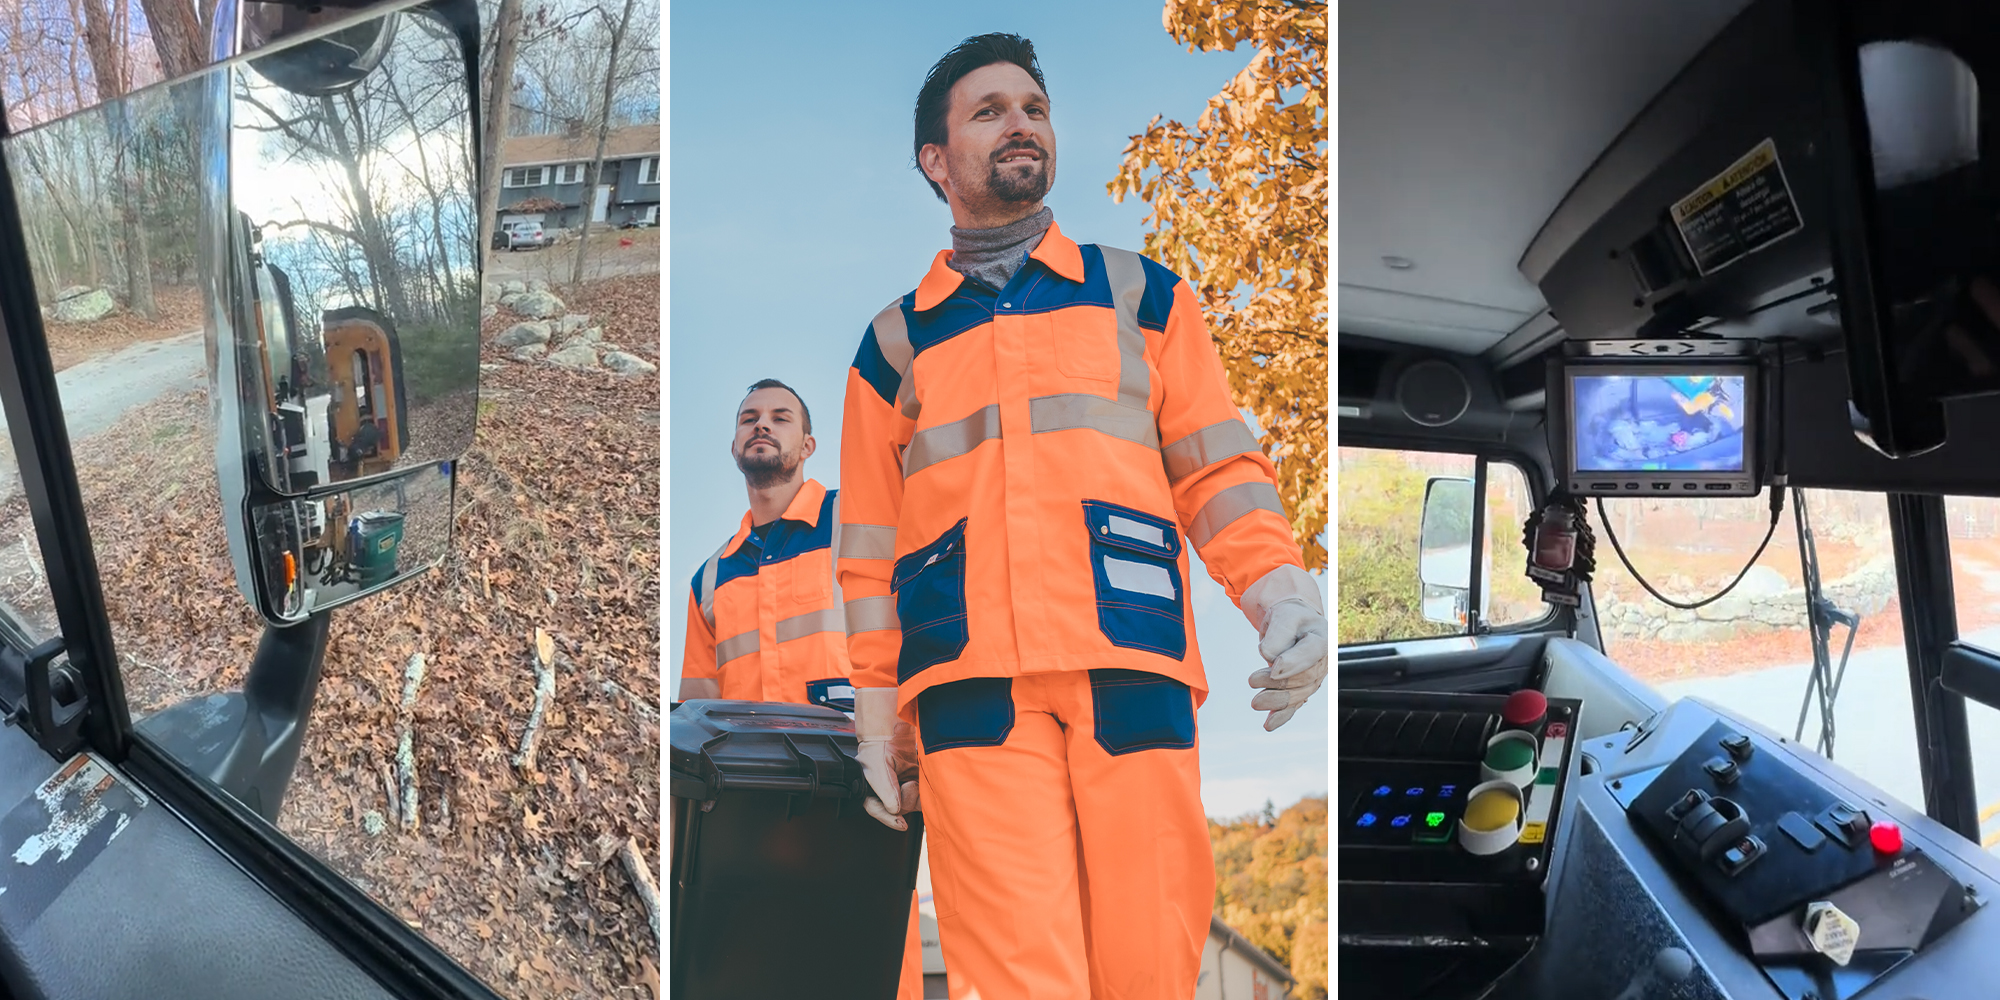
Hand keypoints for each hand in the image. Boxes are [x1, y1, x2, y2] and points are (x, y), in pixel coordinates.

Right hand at [854, 687, 920, 829]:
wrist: (893, 724)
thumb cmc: (878, 743)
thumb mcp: (877, 766)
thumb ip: (885, 789)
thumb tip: (894, 809)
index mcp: (872, 789)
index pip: (878, 809)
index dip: (889, 820)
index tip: (901, 824)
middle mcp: (888, 789)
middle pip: (898, 808)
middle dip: (906, 800)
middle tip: (909, 786)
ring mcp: (902, 784)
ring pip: (912, 802)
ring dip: (917, 795)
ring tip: (914, 780)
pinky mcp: (915, 778)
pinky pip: (923, 791)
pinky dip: (924, 788)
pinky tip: (921, 779)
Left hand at [1249, 599, 1327, 730]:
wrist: (1291, 622)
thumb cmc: (1289, 617)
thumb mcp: (1283, 616)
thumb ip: (1278, 634)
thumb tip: (1270, 656)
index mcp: (1322, 638)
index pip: (1311, 652)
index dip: (1293, 662)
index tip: (1273, 669)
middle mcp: (1322, 661)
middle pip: (1304, 677)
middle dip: (1278, 683)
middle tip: (1252, 680)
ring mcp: (1314, 677)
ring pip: (1298, 694)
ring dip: (1276, 700)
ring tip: (1255, 702)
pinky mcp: (1302, 688)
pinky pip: (1294, 705)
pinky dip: (1281, 715)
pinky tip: (1269, 724)